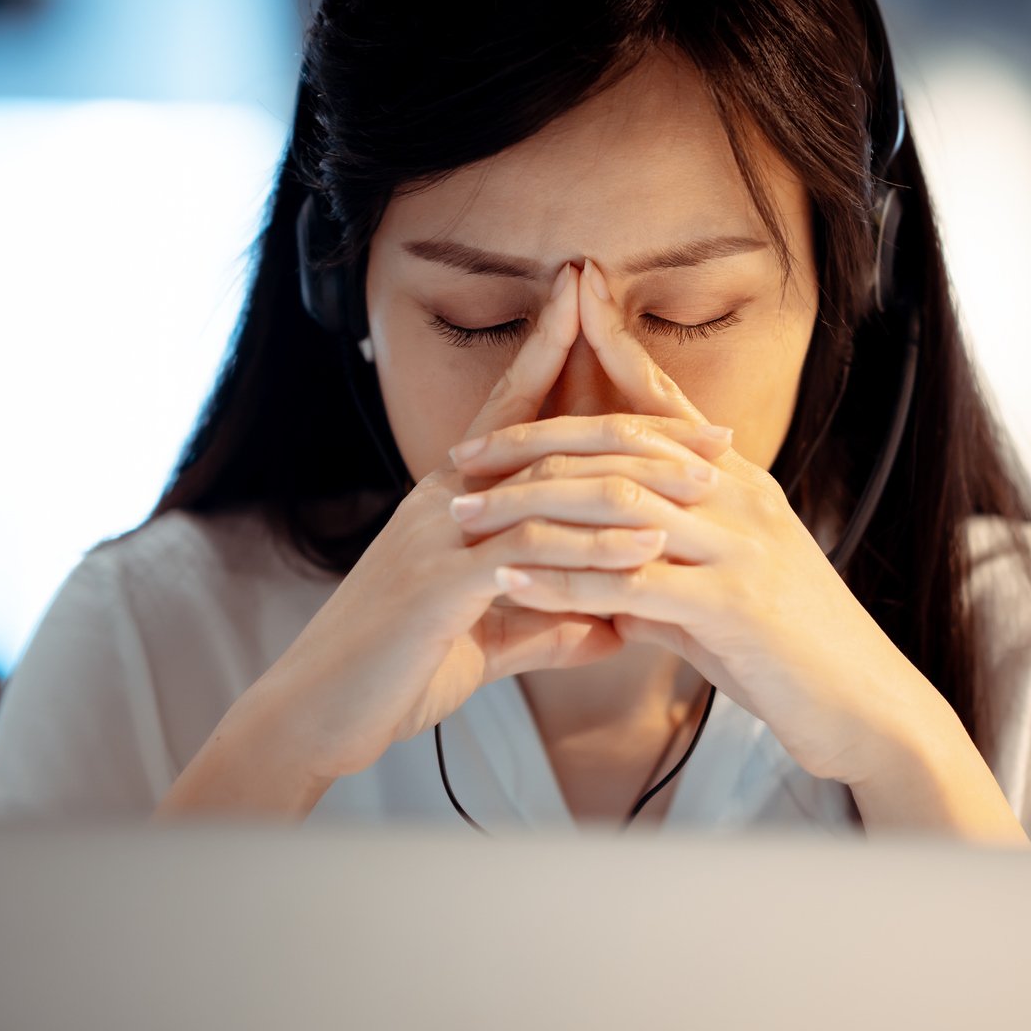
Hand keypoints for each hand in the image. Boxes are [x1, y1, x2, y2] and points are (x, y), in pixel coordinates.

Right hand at [249, 263, 730, 782]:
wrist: (314, 716)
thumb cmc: (395, 670)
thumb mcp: (487, 638)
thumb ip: (551, 620)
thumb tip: (615, 625)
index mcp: (453, 499)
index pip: (514, 411)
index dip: (555, 357)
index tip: (606, 315)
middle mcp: (444, 501)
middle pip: (549, 438)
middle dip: (634, 423)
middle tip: (716, 428)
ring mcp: (438, 538)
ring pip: (548, 489)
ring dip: (633, 483)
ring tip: (704, 487)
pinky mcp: (439, 587)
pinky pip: (530, 554)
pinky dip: (592, 548)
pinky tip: (645, 551)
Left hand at [445, 260, 940, 785]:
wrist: (869, 707)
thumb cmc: (794, 654)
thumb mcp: (724, 594)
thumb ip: (666, 572)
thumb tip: (604, 584)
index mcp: (742, 485)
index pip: (665, 408)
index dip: (609, 359)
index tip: (551, 328)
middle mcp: (742, 500)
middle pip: (624, 444)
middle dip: (537, 442)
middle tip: (464, 453)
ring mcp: (741, 548)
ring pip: (619, 503)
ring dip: (532, 507)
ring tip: (464, 514)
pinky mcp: (734, 605)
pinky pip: (630, 581)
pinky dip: (563, 579)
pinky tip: (510, 580)